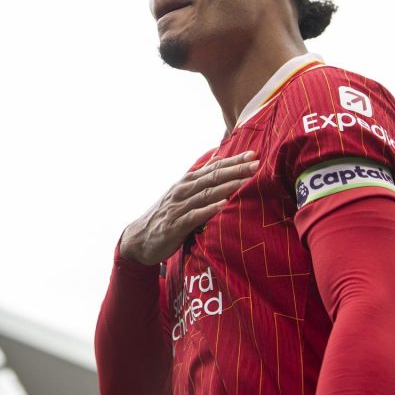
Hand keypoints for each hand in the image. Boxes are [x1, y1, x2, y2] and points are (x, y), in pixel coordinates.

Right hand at [119, 151, 258, 265]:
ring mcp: (178, 207)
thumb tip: (218, 158)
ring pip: (206, 194)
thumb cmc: (166, 215)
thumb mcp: (182, 193)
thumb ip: (201, 177)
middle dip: (235, 170)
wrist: (139, 239)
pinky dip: (209, 209)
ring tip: (246, 181)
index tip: (253, 155)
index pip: (213, 168)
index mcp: (187, 182)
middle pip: (212, 177)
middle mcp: (183, 190)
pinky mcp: (175, 225)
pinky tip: (223, 205)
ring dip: (227, 186)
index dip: (233, 161)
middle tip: (256, 164)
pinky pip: (194, 216)